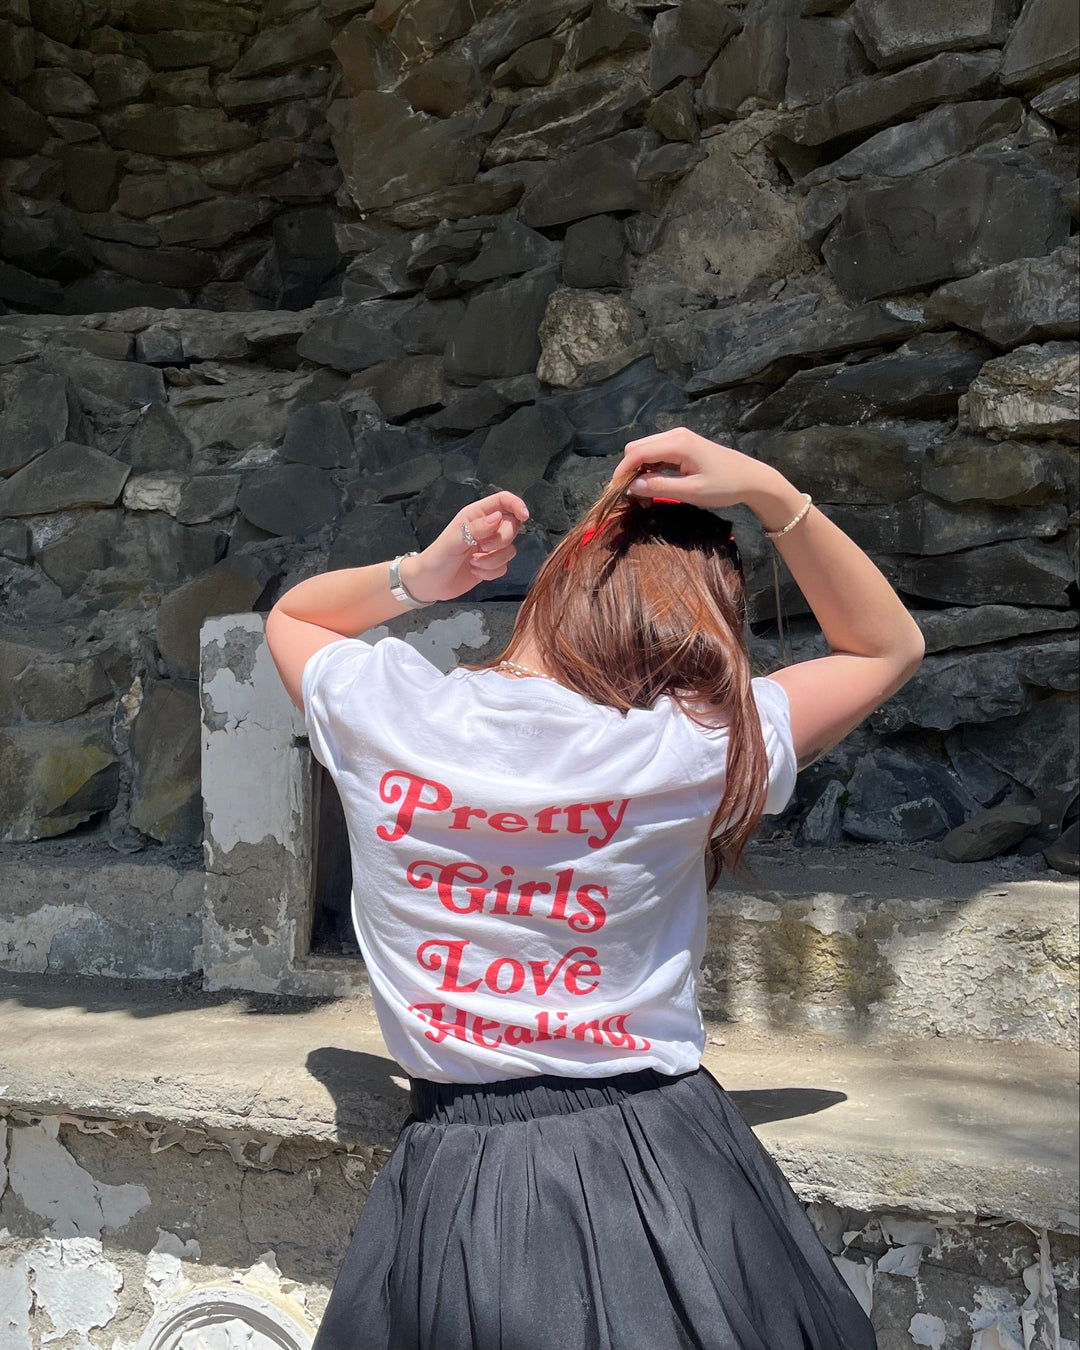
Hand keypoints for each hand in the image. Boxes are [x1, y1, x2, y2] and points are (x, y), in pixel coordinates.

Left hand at [400, 491, 529, 602]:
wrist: (429, 584)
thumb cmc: (437, 558)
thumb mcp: (454, 541)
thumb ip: (476, 528)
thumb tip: (498, 518)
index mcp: (476, 515)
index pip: (502, 501)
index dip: (516, 505)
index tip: (524, 516)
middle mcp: (485, 528)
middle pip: (512, 526)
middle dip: (501, 540)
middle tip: (482, 548)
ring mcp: (490, 547)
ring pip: (510, 549)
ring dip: (493, 560)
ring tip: (473, 563)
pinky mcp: (491, 564)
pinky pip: (504, 567)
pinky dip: (491, 572)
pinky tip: (475, 571)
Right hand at [614, 428, 790, 513]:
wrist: (751, 478)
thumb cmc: (725, 486)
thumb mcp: (691, 491)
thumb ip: (660, 487)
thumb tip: (632, 486)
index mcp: (677, 444)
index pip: (637, 452)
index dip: (622, 471)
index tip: (616, 491)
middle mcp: (675, 435)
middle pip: (638, 447)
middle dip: (628, 468)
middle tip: (629, 493)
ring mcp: (679, 438)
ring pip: (646, 449)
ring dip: (639, 467)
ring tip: (641, 490)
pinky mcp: (683, 444)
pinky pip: (657, 452)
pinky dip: (650, 465)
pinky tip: (654, 482)